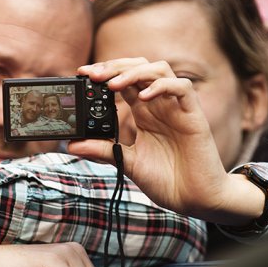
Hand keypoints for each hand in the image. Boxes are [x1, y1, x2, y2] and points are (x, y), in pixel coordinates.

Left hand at [68, 59, 252, 219]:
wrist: (194, 200)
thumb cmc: (167, 180)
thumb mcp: (128, 162)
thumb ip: (103, 150)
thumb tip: (72, 143)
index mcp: (144, 113)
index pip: (124, 80)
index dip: (105, 72)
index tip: (82, 74)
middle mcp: (160, 105)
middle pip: (139, 67)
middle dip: (115, 66)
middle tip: (92, 75)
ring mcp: (177, 108)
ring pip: (159, 70)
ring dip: (134, 72)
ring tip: (113, 85)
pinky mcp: (194, 116)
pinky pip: (182, 88)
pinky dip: (161, 87)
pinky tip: (144, 98)